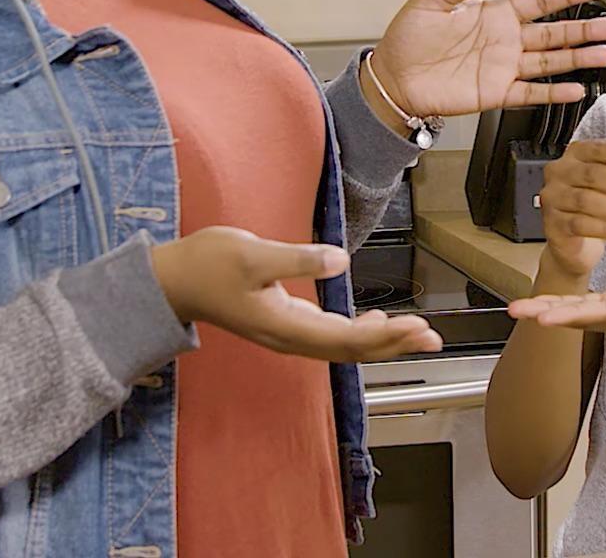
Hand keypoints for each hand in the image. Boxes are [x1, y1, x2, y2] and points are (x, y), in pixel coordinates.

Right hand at [151, 226, 442, 362]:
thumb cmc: (208, 264)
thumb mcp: (251, 254)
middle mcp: (290, 337)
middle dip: (393, 344)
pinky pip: (330, 335)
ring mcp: (287, 332)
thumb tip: (340, 259)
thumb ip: (296, 259)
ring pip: (342, 345)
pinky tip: (373, 321)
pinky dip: (358, 332)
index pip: (345, 339)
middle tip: (433, 337)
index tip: (417, 326)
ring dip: (381, 340)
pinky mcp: (284, 321)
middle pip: (350, 350)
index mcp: (284, 325)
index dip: (384, 336)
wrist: (172, 282)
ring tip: (416, 333)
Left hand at [367, 0, 605, 119]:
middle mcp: (505, 41)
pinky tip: (576, 89)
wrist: (393, 78)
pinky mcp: (496, 93)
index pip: (538, 2)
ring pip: (550, 62)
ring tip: (604, 54)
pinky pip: (531, 92)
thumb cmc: (407, 40)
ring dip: (578, 58)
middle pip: (554, 33)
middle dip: (584, 28)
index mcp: (493, 15)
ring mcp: (504, 68)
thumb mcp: (429, 1)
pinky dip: (554, 93)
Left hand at [509, 268, 605, 339]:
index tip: (546, 317)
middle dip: (550, 313)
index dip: (573, 314)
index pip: (602, 313)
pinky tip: (549, 302)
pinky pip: (592, 305)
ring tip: (520, 308)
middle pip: (583, 315)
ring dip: (552, 309)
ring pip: (583, 311)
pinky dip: (569, 302)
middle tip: (517, 311)